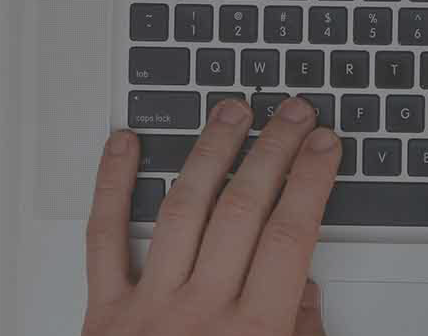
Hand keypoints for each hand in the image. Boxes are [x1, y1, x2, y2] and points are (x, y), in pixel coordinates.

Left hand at [83, 98, 339, 335]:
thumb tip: (305, 293)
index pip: (290, 235)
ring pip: (183, 208)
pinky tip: (125, 146)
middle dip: (272, 150)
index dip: (311, 180)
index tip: (323, 145)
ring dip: (210, 151)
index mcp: (252, 332)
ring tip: (230, 113)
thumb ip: (298, 335)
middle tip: (291, 114)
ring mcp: (149, 307)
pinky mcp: (105, 313)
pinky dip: (112, 185)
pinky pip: (105, 237)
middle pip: (242, 208)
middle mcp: (200, 312)